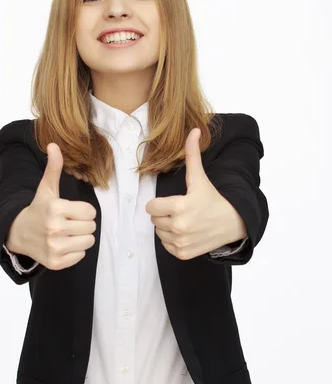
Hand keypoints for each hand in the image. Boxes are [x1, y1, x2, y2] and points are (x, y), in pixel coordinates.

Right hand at [8, 143, 96, 269]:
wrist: (19, 233)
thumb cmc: (39, 208)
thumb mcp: (46, 188)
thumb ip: (53, 168)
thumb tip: (54, 144)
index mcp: (55, 209)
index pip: (90, 211)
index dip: (83, 210)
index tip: (71, 210)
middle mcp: (54, 229)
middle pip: (91, 227)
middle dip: (83, 223)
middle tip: (69, 222)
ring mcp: (55, 248)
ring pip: (89, 241)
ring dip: (81, 237)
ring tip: (68, 233)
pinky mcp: (55, 262)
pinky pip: (81, 256)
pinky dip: (75, 251)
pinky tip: (63, 244)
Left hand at [145, 128, 246, 259]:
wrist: (233, 223)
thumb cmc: (213, 199)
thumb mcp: (200, 177)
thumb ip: (192, 154)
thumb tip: (193, 130)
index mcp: (179, 207)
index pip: (150, 207)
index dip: (159, 203)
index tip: (172, 201)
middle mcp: (179, 227)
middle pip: (154, 220)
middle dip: (164, 214)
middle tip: (180, 210)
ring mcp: (181, 242)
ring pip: (159, 233)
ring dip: (167, 227)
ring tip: (184, 220)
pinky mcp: (183, 253)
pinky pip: (166, 245)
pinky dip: (173, 240)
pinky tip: (186, 232)